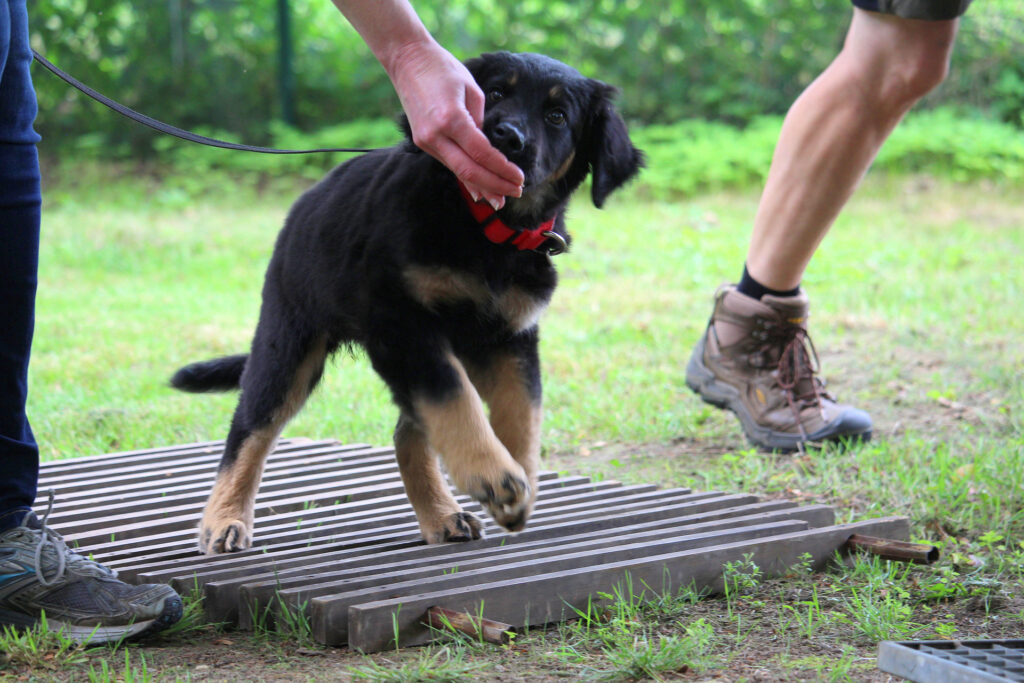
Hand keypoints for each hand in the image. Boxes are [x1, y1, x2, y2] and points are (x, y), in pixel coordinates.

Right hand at [387, 40, 523, 208]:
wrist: (407, 61)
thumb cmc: (443, 69)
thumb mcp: (472, 90)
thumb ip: (481, 122)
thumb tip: (489, 149)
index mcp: (451, 118)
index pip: (482, 153)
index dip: (502, 169)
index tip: (519, 178)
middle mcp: (435, 135)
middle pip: (469, 170)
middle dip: (495, 185)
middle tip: (516, 192)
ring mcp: (426, 141)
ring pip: (458, 171)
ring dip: (481, 187)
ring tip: (500, 200)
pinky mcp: (423, 142)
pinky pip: (449, 164)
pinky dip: (465, 179)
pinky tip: (478, 193)